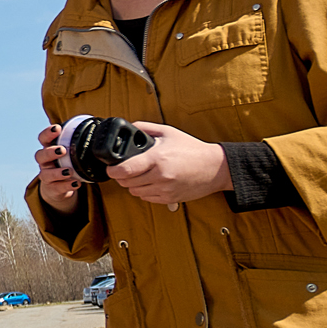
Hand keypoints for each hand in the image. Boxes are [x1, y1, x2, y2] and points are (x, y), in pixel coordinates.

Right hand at [32, 124, 82, 214]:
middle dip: (50, 152)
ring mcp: (47, 176)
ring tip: (69, 171)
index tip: (57, 128)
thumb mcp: (69, 154)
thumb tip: (97, 128)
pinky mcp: (52, 188)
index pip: (43, 139)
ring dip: (57, 172)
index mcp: (49, 150)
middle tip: (62, 150)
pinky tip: (76, 184)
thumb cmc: (66, 165)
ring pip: (45, 174)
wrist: (58, 187)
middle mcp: (45, 163)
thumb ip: (77, 144)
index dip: (48, 133)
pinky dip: (66, 185)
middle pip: (40, 155)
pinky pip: (56, 187)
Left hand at [106, 122, 230, 204]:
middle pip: (126, 183)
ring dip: (133, 184)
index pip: (124, 170)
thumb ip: (145, 128)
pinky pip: (146, 198)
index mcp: (157, 159)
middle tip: (126, 169)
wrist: (215, 168)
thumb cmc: (192, 149)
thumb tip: (128, 127)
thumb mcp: (168, 132)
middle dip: (122, 176)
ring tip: (140, 174)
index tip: (111, 168)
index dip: (112, 170)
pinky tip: (151, 182)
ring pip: (135, 192)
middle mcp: (160, 176)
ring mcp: (165, 189)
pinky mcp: (169, 199)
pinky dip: (144, 191)